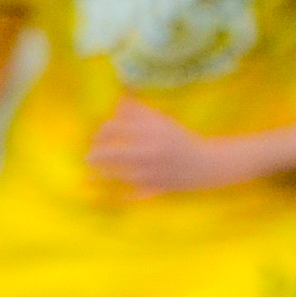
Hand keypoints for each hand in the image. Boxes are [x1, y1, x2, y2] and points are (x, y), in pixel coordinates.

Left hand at [85, 99, 250, 197]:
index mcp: (150, 132)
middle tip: (88, 157)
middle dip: (95, 155)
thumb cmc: (180, 139)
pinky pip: (133, 193)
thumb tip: (118, 100)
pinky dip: (120, 194)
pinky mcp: (155, 188)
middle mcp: (149, 151)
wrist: (207, 164)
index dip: (101, 133)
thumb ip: (138, 111)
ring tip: (89, 175)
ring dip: (101, 175)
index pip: (114, 129)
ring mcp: (152, 172)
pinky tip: (109, 195)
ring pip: (118, 174)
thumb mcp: (161, 121)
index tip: (97, 136)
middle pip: (112, 153)